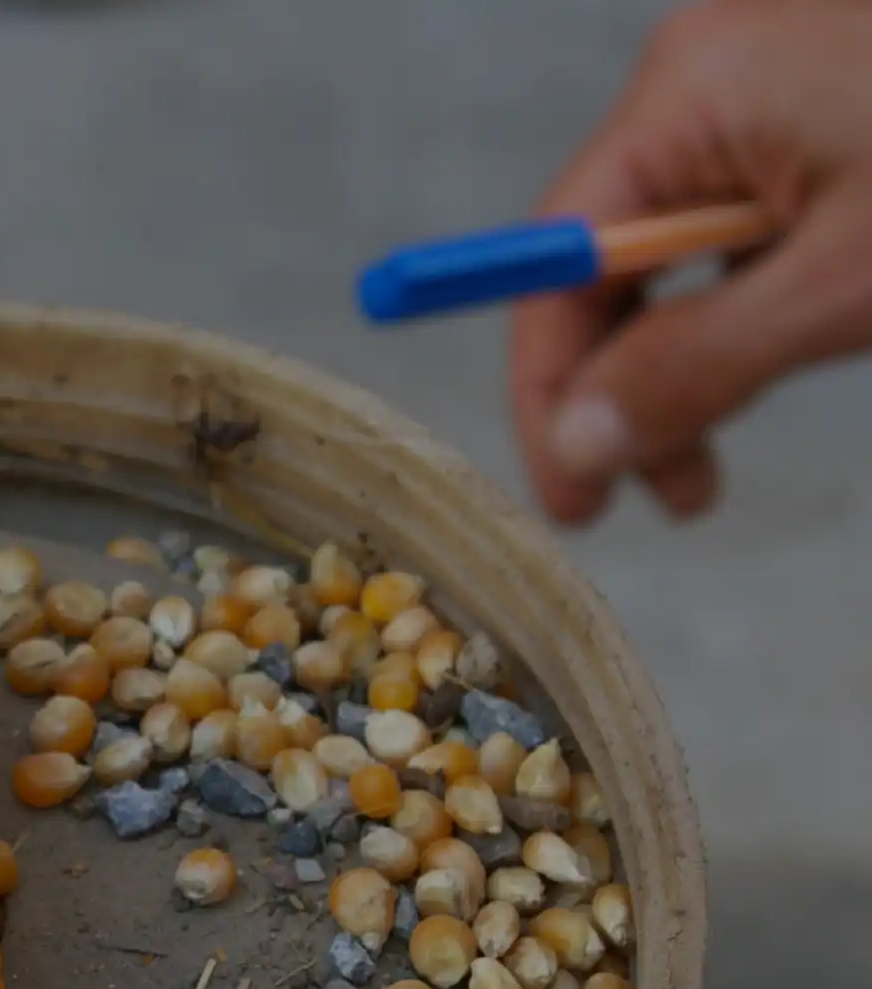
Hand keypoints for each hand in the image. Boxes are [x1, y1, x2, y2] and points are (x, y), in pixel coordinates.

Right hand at [510, 0, 871, 524]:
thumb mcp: (845, 286)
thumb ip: (696, 367)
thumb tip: (576, 447)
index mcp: (688, 96)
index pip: (558, 261)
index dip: (547, 389)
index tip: (570, 497)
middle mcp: (704, 87)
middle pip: (607, 268)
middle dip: (624, 393)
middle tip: (662, 499)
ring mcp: (760, 103)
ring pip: (672, 268)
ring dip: (684, 374)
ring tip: (711, 468)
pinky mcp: (814, 127)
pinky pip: (734, 242)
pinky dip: (741, 321)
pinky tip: (772, 368)